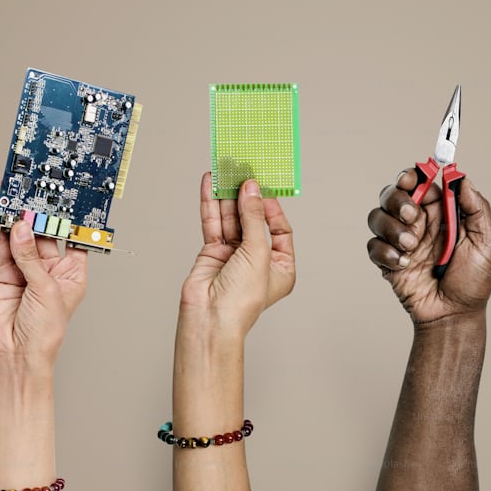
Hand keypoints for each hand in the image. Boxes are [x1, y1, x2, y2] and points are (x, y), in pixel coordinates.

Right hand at [0, 196, 87, 370]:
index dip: (67, 218)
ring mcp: (27, 269)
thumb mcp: (45, 290)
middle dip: (36, 212)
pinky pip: (2, 246)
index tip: (62, 196)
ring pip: (21, 236)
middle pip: (44, 233)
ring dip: (15, 216)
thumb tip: (23, 229)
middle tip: (30, 189)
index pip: (71, 238)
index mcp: (73, 272)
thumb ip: (31, 257)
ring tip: (9, 192)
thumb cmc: (45, 332)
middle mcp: (51, 269)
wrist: (17, 353)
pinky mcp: (6, 273)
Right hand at [179, 174, 295, 338]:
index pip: (281, 229)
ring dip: (228, 196)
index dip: (272, 207)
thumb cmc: (242, 300)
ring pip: (231, 219)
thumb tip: (251, 189)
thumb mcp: (257, 253)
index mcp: (280, 266)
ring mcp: (234, 256)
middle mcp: (257, 260)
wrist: (210, 319)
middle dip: (247, 197)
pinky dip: (212, 204)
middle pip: (253, 220)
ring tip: (225, 171)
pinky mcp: (212, 253)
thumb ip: (253, 218)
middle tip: (243, 172)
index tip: (262, 188)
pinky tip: (211, 184)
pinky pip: (214, 223)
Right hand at [367, 170, 490, 323]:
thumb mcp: (486, 243)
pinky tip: (404, 265)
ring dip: (391, 228)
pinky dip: (386, 252)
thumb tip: (462, 179)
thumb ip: (477, 208)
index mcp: (441, 212)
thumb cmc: (472, 282)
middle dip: (397, 199)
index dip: (412, 175)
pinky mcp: (387, 260)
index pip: (420, 182)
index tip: (412, 178)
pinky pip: (373, 245)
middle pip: (392, 193)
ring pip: (377, 216)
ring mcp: (400, 240)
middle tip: (412, 216)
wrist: (453, 315)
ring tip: (411, 248)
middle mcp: (418, 222)